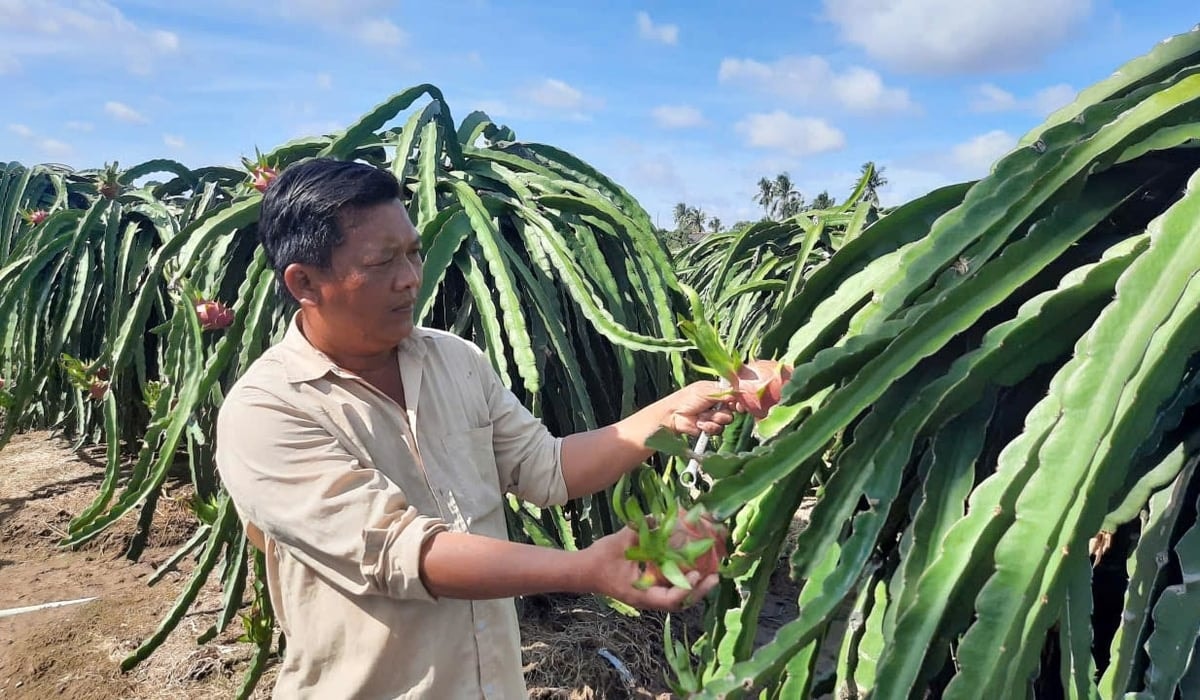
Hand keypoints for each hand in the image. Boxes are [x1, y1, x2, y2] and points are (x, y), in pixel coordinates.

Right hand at [582, 526, 719, 611]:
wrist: (583, 571)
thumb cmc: (599, 559)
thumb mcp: (620, 541)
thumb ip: (640, 529)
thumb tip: (660, 517)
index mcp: (640, 594)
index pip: (669, 599)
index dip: (685, 589)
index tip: (696, 574)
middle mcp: (647, 599)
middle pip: (679, 603)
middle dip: (699, 592)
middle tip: (716, 577)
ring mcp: (648, 597)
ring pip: (677, 599)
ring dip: (694, 589)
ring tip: (711, 575)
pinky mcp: (648, 590)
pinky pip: (671, 590)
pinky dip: (683, 583)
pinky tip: (693, 570)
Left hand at [665, 381, 737, 436]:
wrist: (673, 416)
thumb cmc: (686, 399)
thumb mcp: (705, 391)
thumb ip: (723, 392)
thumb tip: (738, 392)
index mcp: (717, 391)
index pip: (734, 395)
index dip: (737, 400)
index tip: (736, 403)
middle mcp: (718, 404)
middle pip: (732, 409)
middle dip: (722, 410)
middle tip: (713, 408)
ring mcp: (714, 416)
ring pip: (726, 420)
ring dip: (713, 418)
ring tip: (701, 415)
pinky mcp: (711, 427)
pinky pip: (718, 429)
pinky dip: (708, 426)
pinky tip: (699, 423)